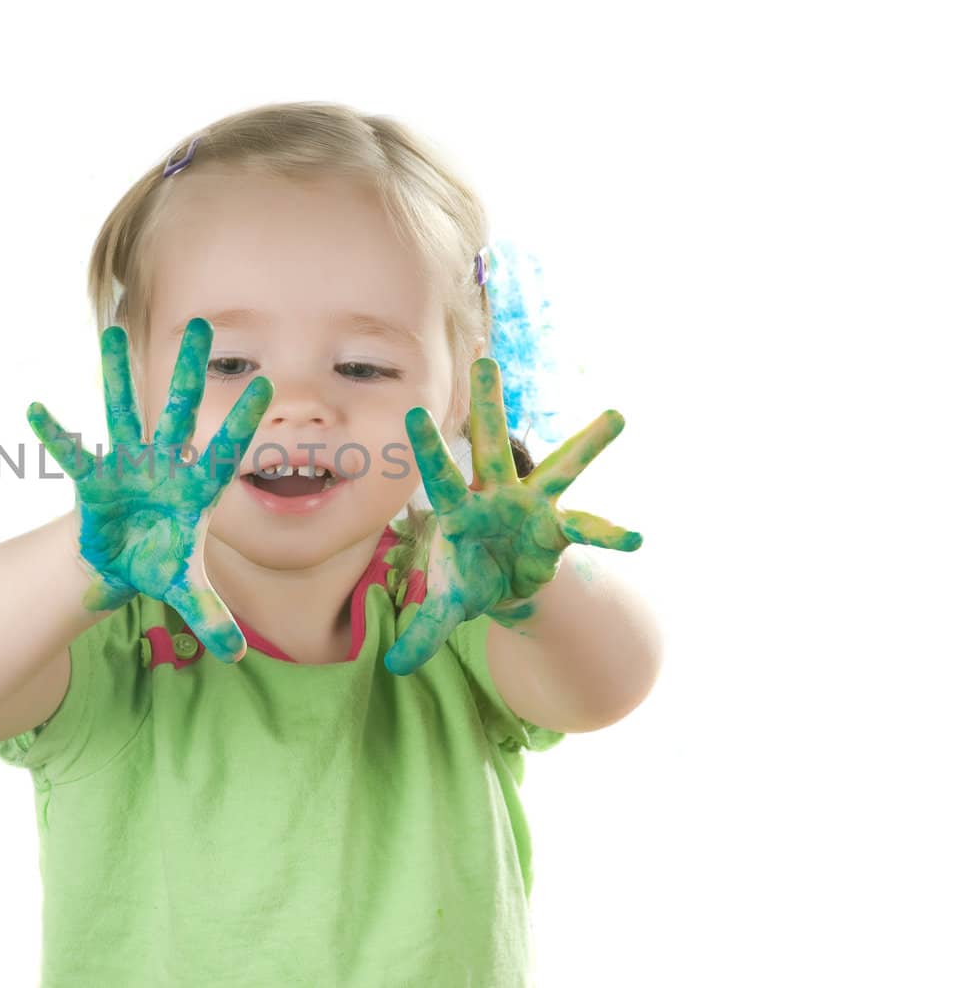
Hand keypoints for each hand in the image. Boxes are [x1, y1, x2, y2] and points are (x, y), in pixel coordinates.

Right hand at [26, 318, 273, 662]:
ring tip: (113, 329)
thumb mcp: (183, 587)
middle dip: (189, 369)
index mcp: (196, 487)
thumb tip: (237, 655)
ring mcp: (127, 464)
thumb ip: (210, 614)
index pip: (227, 450)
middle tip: (202, 322)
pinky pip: (73, 452)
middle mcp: (164, 464)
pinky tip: (36, 409)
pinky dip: (55, 434)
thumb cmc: (157, 562)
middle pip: (179, 410)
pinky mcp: (93, 477)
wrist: (117, 561)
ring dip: (117, 372)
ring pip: (123, 410)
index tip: (267, 385)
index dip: (244, 421)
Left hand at [384, 358, 641, 675]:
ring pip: (560, 468)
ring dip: (587, 443)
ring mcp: (534, 506)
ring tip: (617, 415)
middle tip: (487, 360)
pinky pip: (589, 529)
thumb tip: (393, 668)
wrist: (503, 584)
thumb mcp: (447, 605)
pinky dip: (610, 535)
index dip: (424, 446)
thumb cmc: (467, 580)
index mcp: (459, 508)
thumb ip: (424, 630)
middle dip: (487, 405)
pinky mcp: (561, 528)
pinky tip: (636, 540)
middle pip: (491, 445)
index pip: (437, 472)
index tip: (410, 411)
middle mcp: (497, 495)